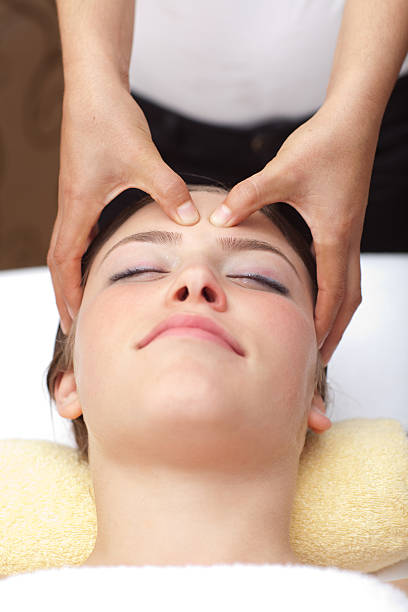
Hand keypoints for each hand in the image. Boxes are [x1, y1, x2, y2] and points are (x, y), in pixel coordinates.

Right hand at [47, 79, 198, 335]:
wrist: (94, 88)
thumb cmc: (110, 120)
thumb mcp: (144, 159)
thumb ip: (168, 191)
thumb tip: (190, 221)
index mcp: (78, 206)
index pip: (64, 260)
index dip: (68, 292)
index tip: (74, 319)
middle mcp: (72, 205)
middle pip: (59, 260)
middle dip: (65, 293)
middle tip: (74, 323)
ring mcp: (77, 197)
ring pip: (67, 246)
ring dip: (73, 274)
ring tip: (84, 299)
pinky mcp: (86, 187)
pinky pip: (80, 229)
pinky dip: (84, 251)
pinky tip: (100, 257)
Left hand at [208, 103, 377, 364]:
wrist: (351, 120)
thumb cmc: (324, 145)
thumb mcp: (282, 173)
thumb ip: (248, 197)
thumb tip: (219, 217)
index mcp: (336, 236)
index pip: (333, 294)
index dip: (322, 324)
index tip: (311, 351)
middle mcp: (347, 239)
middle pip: (349, 299)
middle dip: (336, 330)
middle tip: (321, 357)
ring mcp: (348, 232)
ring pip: (350, 285)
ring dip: (337, 311)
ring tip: (321, 332)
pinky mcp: (343, 222)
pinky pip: (342, 266)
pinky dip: (333, 288)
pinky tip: (315, 289)